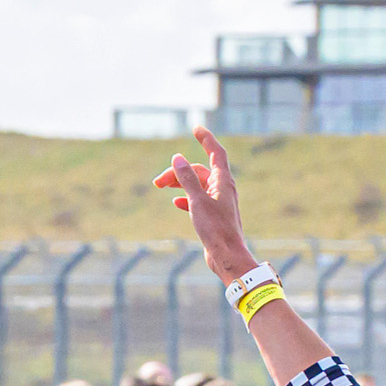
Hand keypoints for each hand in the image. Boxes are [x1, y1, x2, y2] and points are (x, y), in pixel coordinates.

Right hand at [155, 128, 258, 281]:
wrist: (227, 256)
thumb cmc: (216, 229)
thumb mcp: (197, 200)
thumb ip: (187, 178)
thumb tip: (177, 158)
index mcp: (223, 181)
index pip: (216, 152)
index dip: (206, 139)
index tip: (195, 128)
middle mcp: (222, 189)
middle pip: (199, 171)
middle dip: (178, 171)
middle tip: (158, 182)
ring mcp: (218, 202)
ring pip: (196, 185)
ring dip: (179, 184)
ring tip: (160, 187)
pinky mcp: (213, 216)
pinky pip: (197, 200)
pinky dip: (186, 198)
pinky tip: (175, 203)